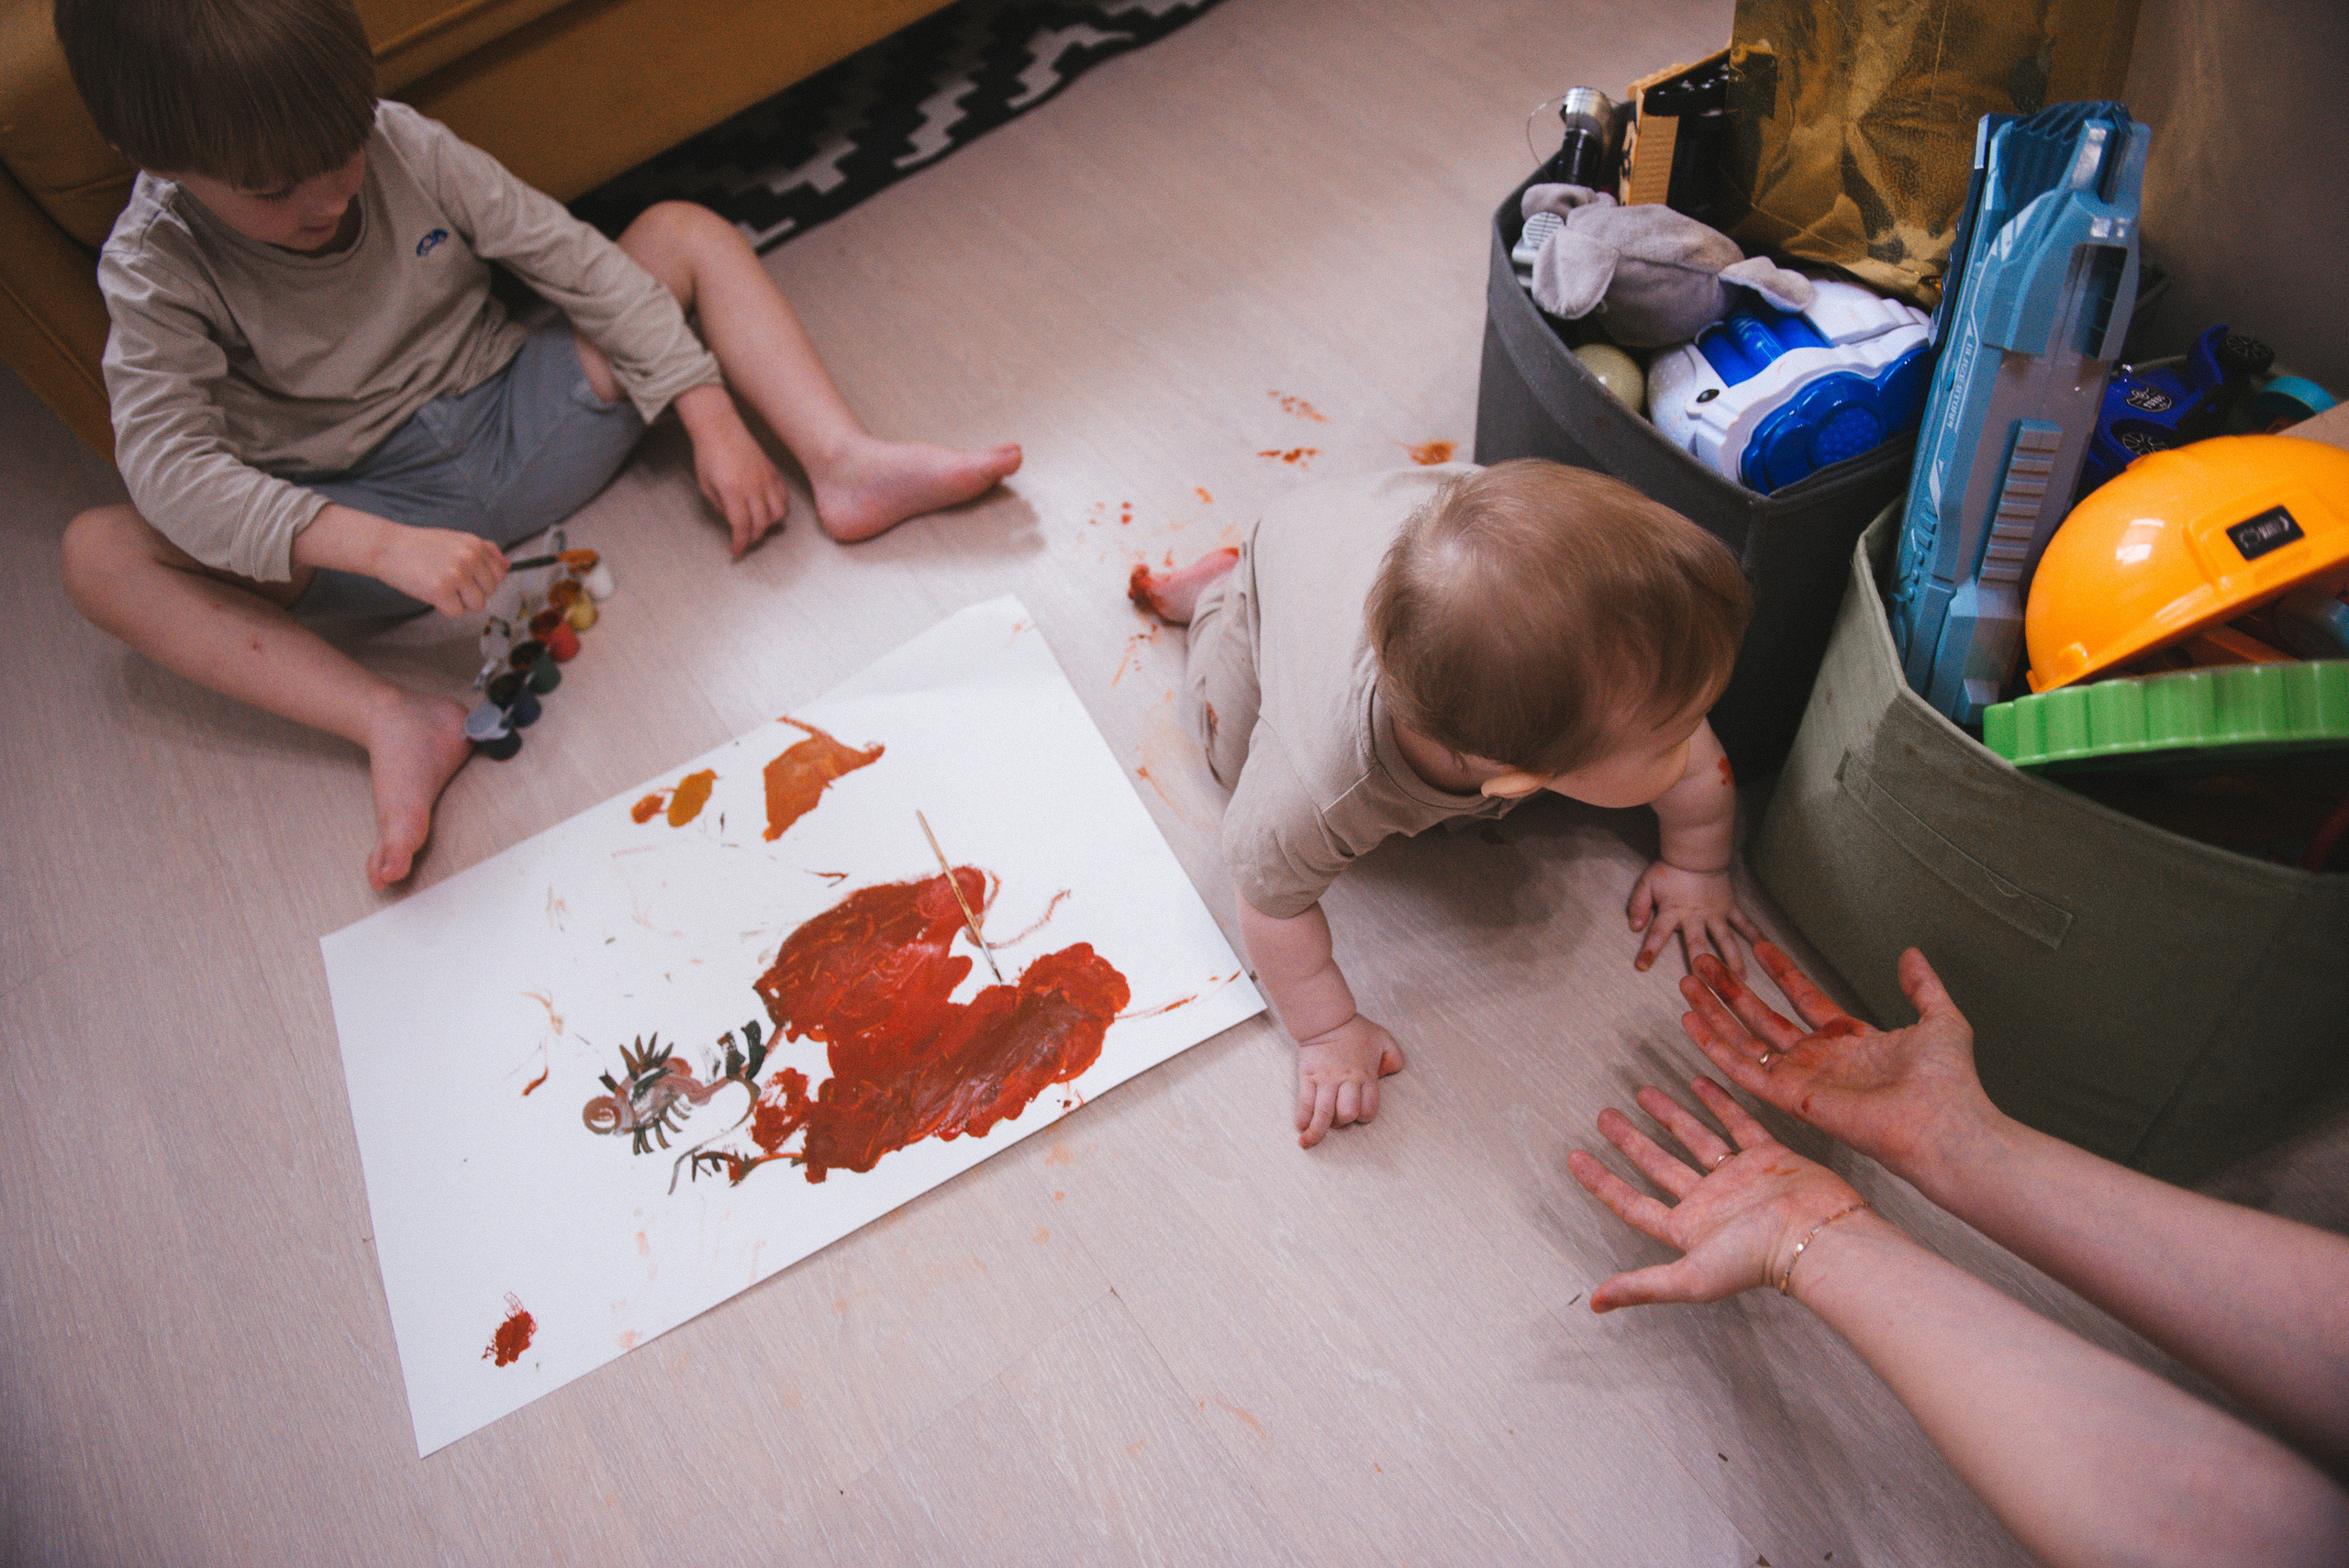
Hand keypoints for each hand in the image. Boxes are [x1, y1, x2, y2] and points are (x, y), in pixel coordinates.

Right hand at [374, 522, 505, 614]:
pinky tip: (431, 592)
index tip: (467, 578)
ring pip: (476, 605)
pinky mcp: (441, 590)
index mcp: (475, 545)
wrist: (386, 547)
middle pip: (489, 592)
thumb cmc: (419, 546)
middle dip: (470, 592)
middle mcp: (469, 558)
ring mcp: (456, 574)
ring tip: (440, 586)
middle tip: (448, 581)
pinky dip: (443, 608)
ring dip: (459, 602)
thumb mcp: (455, 539)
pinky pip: (456, 612)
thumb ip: (484, 550)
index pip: (499, 575)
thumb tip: (506, 565)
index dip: (482, 581)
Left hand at [677, 384, 789, 556]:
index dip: (740, 543)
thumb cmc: (708, 455)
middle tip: (745, 540)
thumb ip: (720, 508)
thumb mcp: (706, 487)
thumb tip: (732, 521)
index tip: (736, 550)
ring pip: (777, 514)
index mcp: (732, 492)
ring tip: (759, 526)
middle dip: (753, 537)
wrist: (720, 429)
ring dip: (769, 525)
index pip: (741, 527)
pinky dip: (779, 509)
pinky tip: (770, 510)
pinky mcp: (773, 473)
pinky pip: (783, 498)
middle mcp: (753, 488)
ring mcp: (766, 480)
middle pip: (761, 524)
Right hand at [1293, 1013, 1403, 1148]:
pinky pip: (1305, 1102)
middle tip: (1339, 1120)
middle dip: (1344, 1123)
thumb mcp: (1384, 1039)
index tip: (1359, 1116)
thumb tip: (1391, 1073)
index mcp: (1366, 1076)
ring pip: (1323, 1113)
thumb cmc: (1355, 1029)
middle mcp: (1346, 1082)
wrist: (1327, 1018)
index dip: (1365, 1116)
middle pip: (1347, 1113)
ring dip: (1317, 1131)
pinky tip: (1300, 1127)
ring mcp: (1325, 1081)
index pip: (1368, 1108)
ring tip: (1309, 1142)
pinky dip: (1303, 1118)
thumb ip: (1394, 1058)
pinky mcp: (1308, 1077)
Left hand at [1567, 1076, 1868, 1309]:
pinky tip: (1699, 1082)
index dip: (1602, 1182)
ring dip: (1669, 1116)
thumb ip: (1643, 1285)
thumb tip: (1596, 1302)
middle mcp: (1709, 1202)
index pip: (1633, 1203)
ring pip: (1695, 1139)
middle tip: (1605, 1115)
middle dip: (1630, 1141)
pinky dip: (1718, 1103)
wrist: (1816, 1235)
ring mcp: (1738, 1177)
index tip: (1575, 1158)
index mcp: (1688, 1229)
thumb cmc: (1756, 1260)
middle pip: (1659, 1165)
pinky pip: (1738, 1123)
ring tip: (1642, 1092)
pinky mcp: (1768, 1155)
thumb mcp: (1689, 1277)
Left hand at [1627, 861, 1760, 975]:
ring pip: (1725, 939)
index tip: (1642, 966)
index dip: (1650, 950)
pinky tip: (1765, 948)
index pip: (1658, 934)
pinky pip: (1744, 922)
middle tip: (1707, 986)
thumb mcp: (1647, 884)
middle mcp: (1696, 917)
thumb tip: (1634, 927)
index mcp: (1674, 912)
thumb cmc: (1669, 870)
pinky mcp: (1730, 907)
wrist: (1696, 853)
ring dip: (1733, 959)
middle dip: (1701, 965)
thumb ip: (1639, 905)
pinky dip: (1756, 934)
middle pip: (1698, 944)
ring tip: (1740, 979)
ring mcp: (1716, 914)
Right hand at [1677, 943, 2000, 1196]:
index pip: (1805, 1000)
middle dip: (1733, 990)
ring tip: (1689, 981)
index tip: (1758, 947)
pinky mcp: (1790, 1098)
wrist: (1945, 1124)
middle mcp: (1820, 1060)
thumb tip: (1910, 953)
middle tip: (1706, 962)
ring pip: (1743, 1040)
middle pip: (1763, 1019)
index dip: (1781, 973)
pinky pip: (1742, 1069)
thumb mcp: (1940, 1019)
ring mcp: (1801, 1079)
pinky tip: (1692, 1021)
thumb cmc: (1949, 1083)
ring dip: (1714, 1012)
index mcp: (1850, 1042)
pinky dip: (1714, 1045)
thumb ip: (1922, 986)